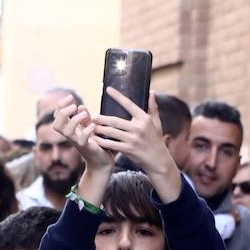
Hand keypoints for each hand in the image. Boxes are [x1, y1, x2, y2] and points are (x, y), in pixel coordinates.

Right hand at [52, 97, 113, 172]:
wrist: (103, 162)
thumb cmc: (96, 144)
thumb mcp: (89, 127)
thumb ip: (85, 117)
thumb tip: (81, 106)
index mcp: (70, 129)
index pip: (57, 116)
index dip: (61, 105)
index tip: (72, 97)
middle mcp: (71, 136)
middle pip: (56, 124)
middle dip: (63, 112)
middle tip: (75, 107)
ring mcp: (77, 142)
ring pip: (66, 132)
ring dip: (74, 120)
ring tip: (85, 115)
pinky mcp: (87, 148)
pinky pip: (82, 139)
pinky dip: (87, 130)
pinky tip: (94, 126)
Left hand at [93, 88, 180, 202]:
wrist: (158, 160)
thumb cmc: (156, 140)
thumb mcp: (157, 123)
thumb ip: (153, 107)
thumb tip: (151, 91)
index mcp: (144, 119)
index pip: (129, 104)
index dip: (118, 96)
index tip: (108, 89)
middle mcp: (138, 128)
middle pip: (116, 121)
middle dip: (102, 119)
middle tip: (92, 117)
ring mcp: (133, 139)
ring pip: (112, 132)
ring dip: (100, 130)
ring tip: (91, 127)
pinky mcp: (129, 150)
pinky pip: (112, 144)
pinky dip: (102, 142)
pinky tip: (95, 140)